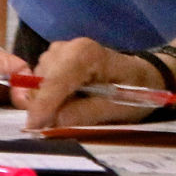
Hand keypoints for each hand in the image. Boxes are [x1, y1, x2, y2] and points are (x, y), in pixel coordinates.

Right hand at [21, 38, 170, 129]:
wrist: (142, 76)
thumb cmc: (134, 90)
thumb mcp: (117, 107)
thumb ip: (84, 114)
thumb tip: (53, 122)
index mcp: (86, 54)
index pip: (56, 80)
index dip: (42, 105)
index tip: (33, 127)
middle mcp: (68, 47)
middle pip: (42, 81)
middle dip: (43, 106)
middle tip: (53, 127)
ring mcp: (59, 52)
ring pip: (37, 82)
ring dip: (45, 103)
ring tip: (70, 112)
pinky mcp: (54, 61)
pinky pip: (39, 82)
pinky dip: (46, 98)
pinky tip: (65, 104)